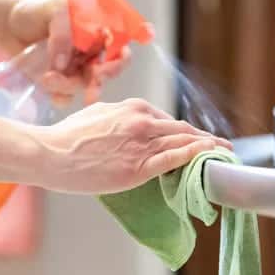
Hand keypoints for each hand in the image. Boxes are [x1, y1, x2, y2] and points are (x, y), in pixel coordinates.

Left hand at [1, 0, 129, 106]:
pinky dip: (61, 97)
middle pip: (105, 72)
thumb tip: (63, 64)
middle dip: (97, 82)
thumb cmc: (33, 10)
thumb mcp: (53, 9)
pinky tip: (50, 94)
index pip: (118, 47)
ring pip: (83, 85)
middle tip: (90, 90)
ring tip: (46, 78)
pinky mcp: (58, 81)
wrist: (5, 23)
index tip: (105, 68)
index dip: (119, 60)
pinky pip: (66, 96)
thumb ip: (63, 32)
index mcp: (96, 31)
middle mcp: (90, 51)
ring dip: (68, 86)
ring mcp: (74, 68)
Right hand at [31, 98, 232, 193]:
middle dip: (205, 138)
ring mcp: (141, 143)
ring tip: (224, 154)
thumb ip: (119, 117)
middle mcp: (142, 121)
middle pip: (182, 130)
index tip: (196, 138)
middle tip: (222, 146)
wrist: (50, 154)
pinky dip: (194, 156)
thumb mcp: (96, 114)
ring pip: (183, 143)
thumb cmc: (67, 137)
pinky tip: (209, 156)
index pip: (167, 120)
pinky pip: (174, 159)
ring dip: (207, 148)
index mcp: (133, 107)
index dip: (185, 131)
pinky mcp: (138, 167)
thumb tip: (130, 123)